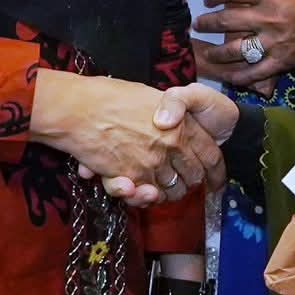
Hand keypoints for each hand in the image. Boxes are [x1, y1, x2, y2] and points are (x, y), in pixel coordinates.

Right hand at [28, 70, 223, 206]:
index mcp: (181, 125)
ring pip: (170, 191)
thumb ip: (171, 112)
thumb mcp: (151, 96)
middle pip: (193, 177)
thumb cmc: (109, 97)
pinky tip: (140, 190)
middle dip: (190, 183)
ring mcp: (150, 164)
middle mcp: (170, 147)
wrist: (77, 109)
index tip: (216, 180)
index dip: (216, 171)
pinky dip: (143, 198)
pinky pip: (145, 197)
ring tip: (159, 187)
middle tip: (184, 184)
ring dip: (167, 193)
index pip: (211, 155)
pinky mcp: (129, 178)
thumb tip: (177, 124)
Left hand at [192, 0, 294, 90]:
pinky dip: (238, 76)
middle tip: (199, 24)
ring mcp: (273, 41)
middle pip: (225, 20)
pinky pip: (253, 73)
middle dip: (207, 22)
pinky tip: (228, 75)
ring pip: (233, 49)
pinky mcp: (282, 61)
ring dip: (216, 51)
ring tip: (208, 51)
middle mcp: (267, 17)